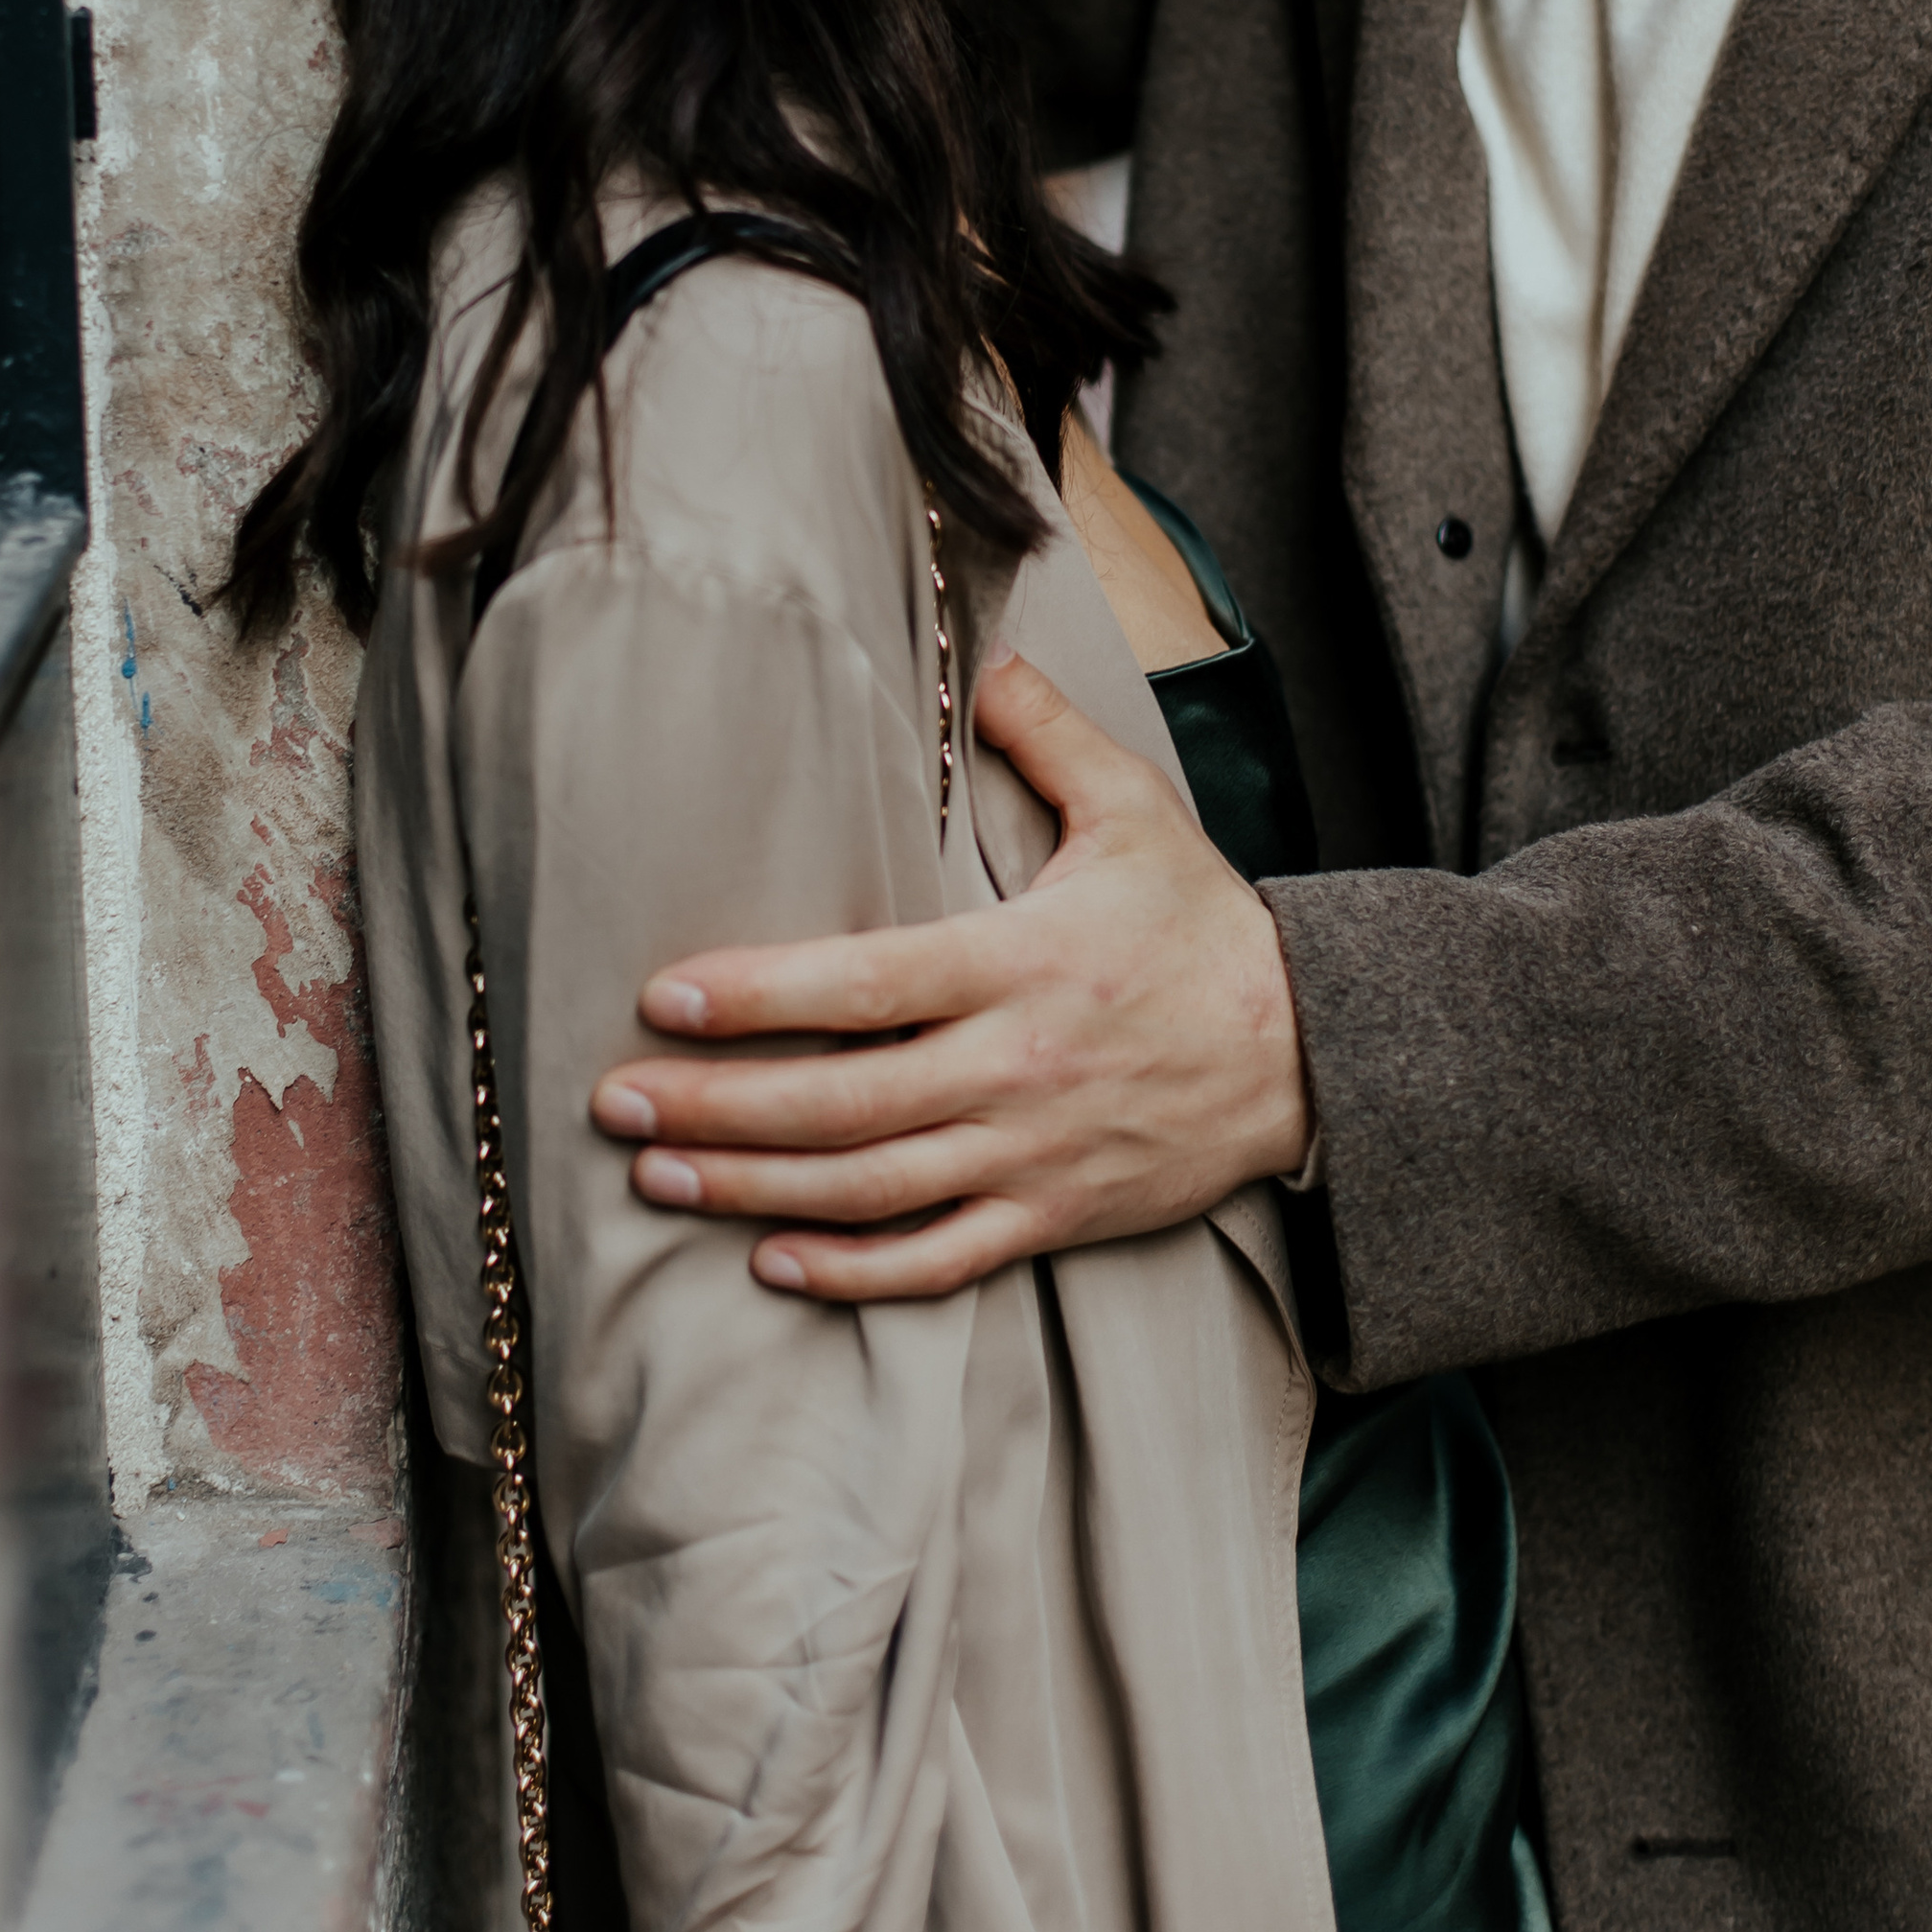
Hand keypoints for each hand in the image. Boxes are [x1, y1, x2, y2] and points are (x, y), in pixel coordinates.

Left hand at [587, 651, 1313, 1297]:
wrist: (1314, 1052)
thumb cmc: (1205, 927)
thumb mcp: (1136, 810)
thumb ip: (1047, 735)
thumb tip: (981, 660)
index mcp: (1021, 960)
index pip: (864, 985)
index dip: (757, 997)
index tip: (664, 998)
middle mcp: (1015, 1067)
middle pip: (842, 1105)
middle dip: (717, 1108)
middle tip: (617, 1105)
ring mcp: (1033, 1152)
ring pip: (871, 1189)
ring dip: (754, 1190)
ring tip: (659, 1180)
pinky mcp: (1057, 1215)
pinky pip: (940, 1259)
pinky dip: (852, 1271)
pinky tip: (773, 1260)